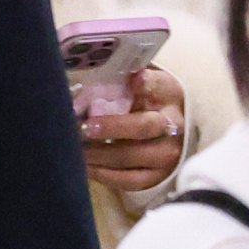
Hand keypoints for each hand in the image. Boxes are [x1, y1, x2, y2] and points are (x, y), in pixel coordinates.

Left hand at [79, 63, 186, 194]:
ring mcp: (166, 154)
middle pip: (143, 127)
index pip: (158, 85)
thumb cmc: (148, 102)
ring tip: (74, 148)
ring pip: (130, 156)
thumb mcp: (143, 83)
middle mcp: (173, 125)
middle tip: (84, 127)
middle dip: (112, 127)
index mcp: (169, 94)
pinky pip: (128, 181)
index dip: (145, 83)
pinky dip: (103, 175)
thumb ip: (124, 77)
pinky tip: (84, 166)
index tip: (132, 80)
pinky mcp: (157, 177)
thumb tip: (94, 67)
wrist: (174, 133)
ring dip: (98, 154)